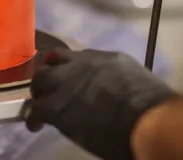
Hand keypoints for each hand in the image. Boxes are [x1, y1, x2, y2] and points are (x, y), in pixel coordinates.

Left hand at [25, 49, 174, 159]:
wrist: (142, 117)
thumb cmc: (149, 103)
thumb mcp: (135, 77)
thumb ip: (118, 77)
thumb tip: (116, 86)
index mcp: (102, 58)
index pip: (75, 56)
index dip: (67, 66)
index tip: (67, 75)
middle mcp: (80, 64)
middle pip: (53, 62)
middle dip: (49, 75)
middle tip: (49, 89)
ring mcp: (66, 83)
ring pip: (40, 81)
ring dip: (40, 93)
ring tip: (41, 106)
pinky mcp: (56, 107)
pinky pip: (36, 110)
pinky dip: (34, 118)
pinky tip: (36, 126)